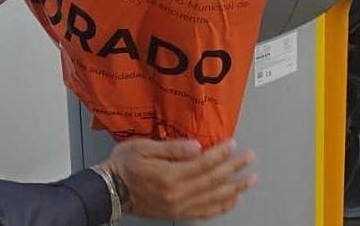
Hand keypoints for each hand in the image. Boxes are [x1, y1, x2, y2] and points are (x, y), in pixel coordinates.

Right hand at [103, 138, 257, 220]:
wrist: (110, 189)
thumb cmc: (124, 165)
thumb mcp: (143, 147)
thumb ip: (172, 148)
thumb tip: (197, 146)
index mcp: (169, 175)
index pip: (203, 164)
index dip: (221, 154)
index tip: (233, 145)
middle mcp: (177, 194)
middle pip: (213, 181)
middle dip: (234, 169)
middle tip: (249, 159)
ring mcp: (178, 206)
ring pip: (213, 198)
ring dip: (234, 189)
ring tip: (249, 180)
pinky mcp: (176, 213)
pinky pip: (204, 213)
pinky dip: (221, 207)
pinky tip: (232, 201)